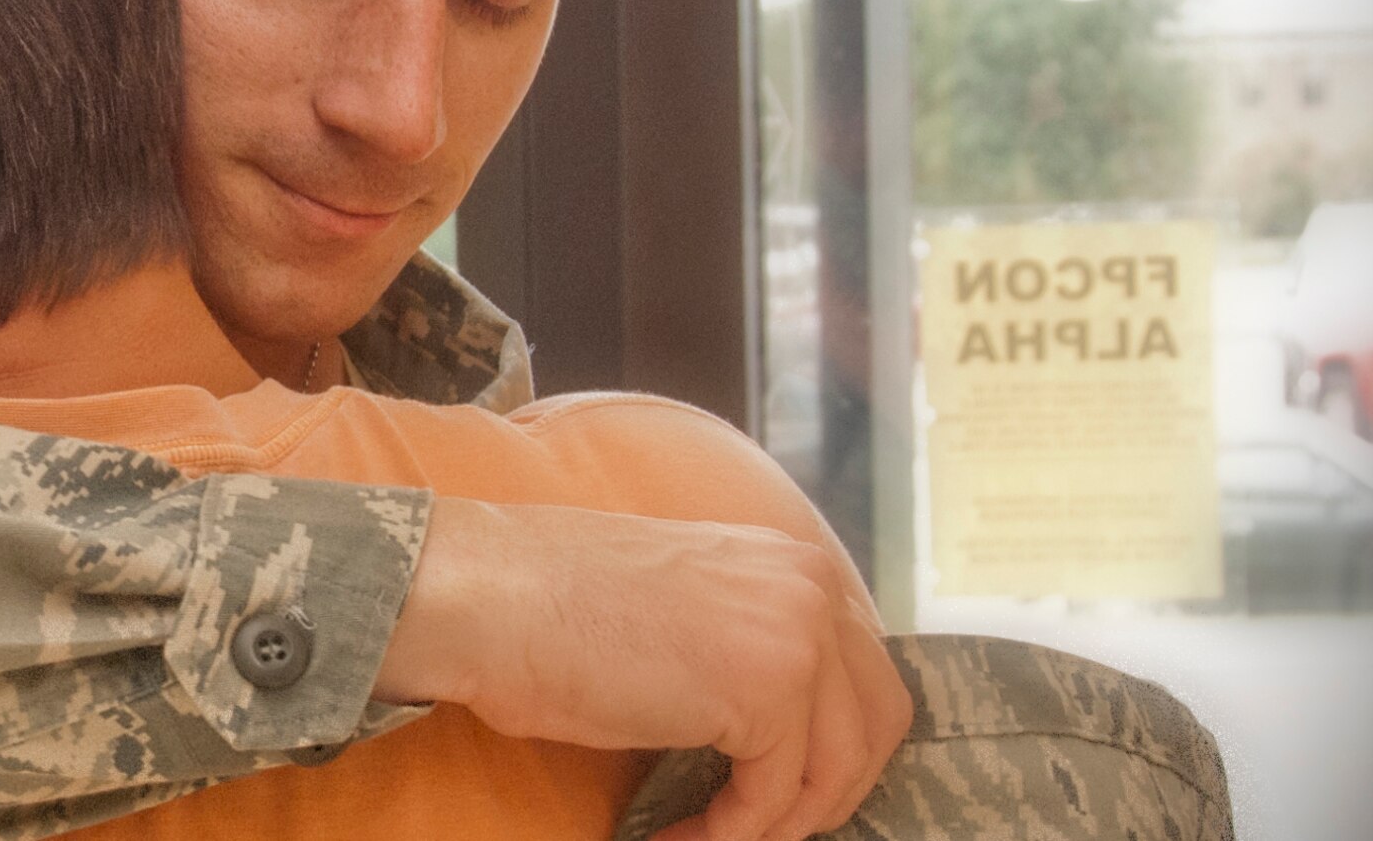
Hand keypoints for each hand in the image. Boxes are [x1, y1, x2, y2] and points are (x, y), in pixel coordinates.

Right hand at [375, 499, 910, 840]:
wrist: (492, 597)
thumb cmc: (554, 606)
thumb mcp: (684, 608)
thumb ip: (748, 640)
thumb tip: (784, 729)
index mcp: (790, 560)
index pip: (864, 672)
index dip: (832, 745)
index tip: (781, 789)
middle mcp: (809, 586)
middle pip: (880, 721)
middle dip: (828, 789)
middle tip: (759, 823)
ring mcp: (796, 634)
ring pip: (838, 769)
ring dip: (775, 822)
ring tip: (708, 837)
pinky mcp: (766, 689)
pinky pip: (775, 796)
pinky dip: (730, 833)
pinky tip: (676, 835)